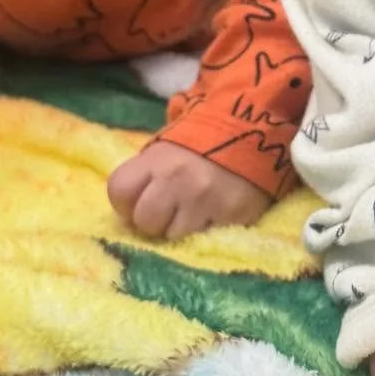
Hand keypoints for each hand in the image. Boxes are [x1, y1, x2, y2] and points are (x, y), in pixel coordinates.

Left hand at [107, 142, 270, 238]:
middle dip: (154, 222)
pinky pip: (205, 240)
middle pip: (145, 221)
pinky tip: (214, 219)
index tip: (142, 201)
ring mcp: (206, 201)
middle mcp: (178, 178)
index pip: (119, 192)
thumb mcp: (166, 151)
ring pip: (174, 237)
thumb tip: (129, 213)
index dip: (127, 203)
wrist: (255, 135)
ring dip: (181, 231)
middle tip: (170, 213)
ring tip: (195, 215)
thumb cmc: (201, 148)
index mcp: (157, 158)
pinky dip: (207, 234)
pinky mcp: (232, 218)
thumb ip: (145, 177)